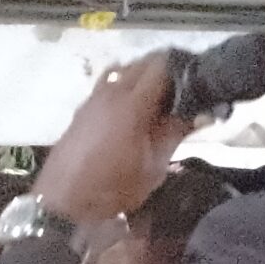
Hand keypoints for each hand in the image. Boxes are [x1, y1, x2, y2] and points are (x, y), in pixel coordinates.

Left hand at [32, 52, 191, 225]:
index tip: (197, 80)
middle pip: (143, 62)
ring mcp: (94, 97)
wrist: (63, 201)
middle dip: (165, 70)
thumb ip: (175, 134)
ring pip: (124, 70)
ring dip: (142, 76)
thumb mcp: (153, 167)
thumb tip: (201, 113)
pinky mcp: (83, 107)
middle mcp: (111, 92)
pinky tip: (130, 107)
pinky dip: (123, 85)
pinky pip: (107, 83)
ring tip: (157, 99)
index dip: (182, 67)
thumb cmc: (112, 189)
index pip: (162, 65)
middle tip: (182, 91)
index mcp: (132, 104)